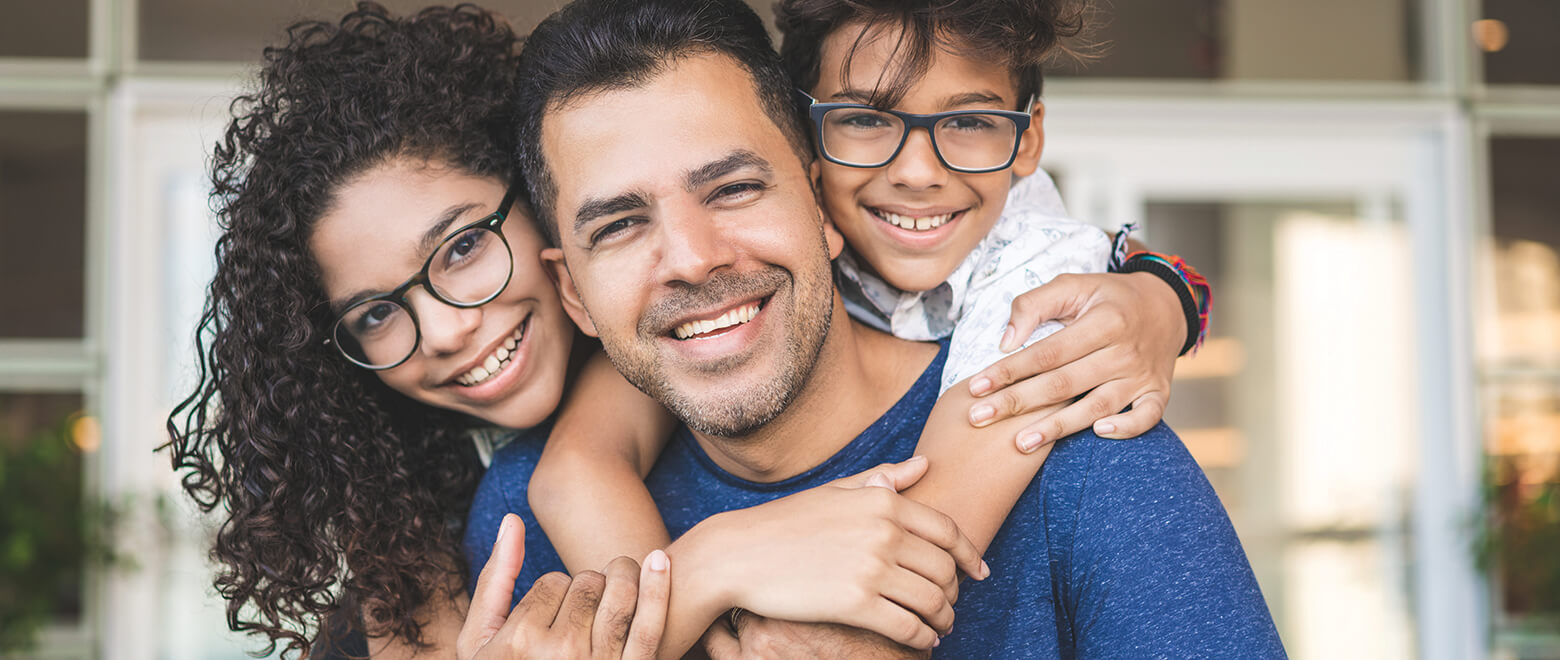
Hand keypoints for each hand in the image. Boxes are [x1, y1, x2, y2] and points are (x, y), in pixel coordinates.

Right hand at [457, 514, 670, 658]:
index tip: (552, 613)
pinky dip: (658, 590)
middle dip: (587, 584)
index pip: (553, 582)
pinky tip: (660, 561)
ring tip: (616, 582)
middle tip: (583, 605)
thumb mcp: (481, 639)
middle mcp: (561, 654)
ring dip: (621, 579)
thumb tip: (511, 520)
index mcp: (521, 643)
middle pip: (587, 583)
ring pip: (619, 594)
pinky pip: (650, 626)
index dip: (555, 590)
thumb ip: (496, 579)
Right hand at [684, 457, 986, 650]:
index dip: (970, 555)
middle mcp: (884, 532)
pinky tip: (922, 641)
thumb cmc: (785, 522)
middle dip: (955, 591)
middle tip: (950, 604)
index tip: (980, 571)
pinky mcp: (856, 604)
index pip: (947, 531)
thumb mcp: (836, 492)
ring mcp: (871, 568)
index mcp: (882, 501)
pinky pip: (909, 626)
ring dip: (944, 619)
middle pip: (945, 569)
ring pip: (933, 600)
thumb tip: (924, 465)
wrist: (738, 554)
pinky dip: (923, 638)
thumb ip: (883, 480)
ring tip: (940, 626)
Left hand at [967, 271, 1182, 451]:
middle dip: (1017, 403)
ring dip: (1057, 427)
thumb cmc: (1108, 297)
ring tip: (1020, 443)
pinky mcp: (1157, 393)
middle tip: (979, 418)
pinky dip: (1126, 428)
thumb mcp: (1074, 285)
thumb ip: (1035, 304)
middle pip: (1063, 384)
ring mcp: (1142, 375)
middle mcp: (1124, 351)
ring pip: (1096, 406)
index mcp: (1103, 321)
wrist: (1166, 306)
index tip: (976, 386)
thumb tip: (1005, 341)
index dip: (1009, 370)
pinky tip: (1096, 434)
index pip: (1047, 352)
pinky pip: (1146, 417)